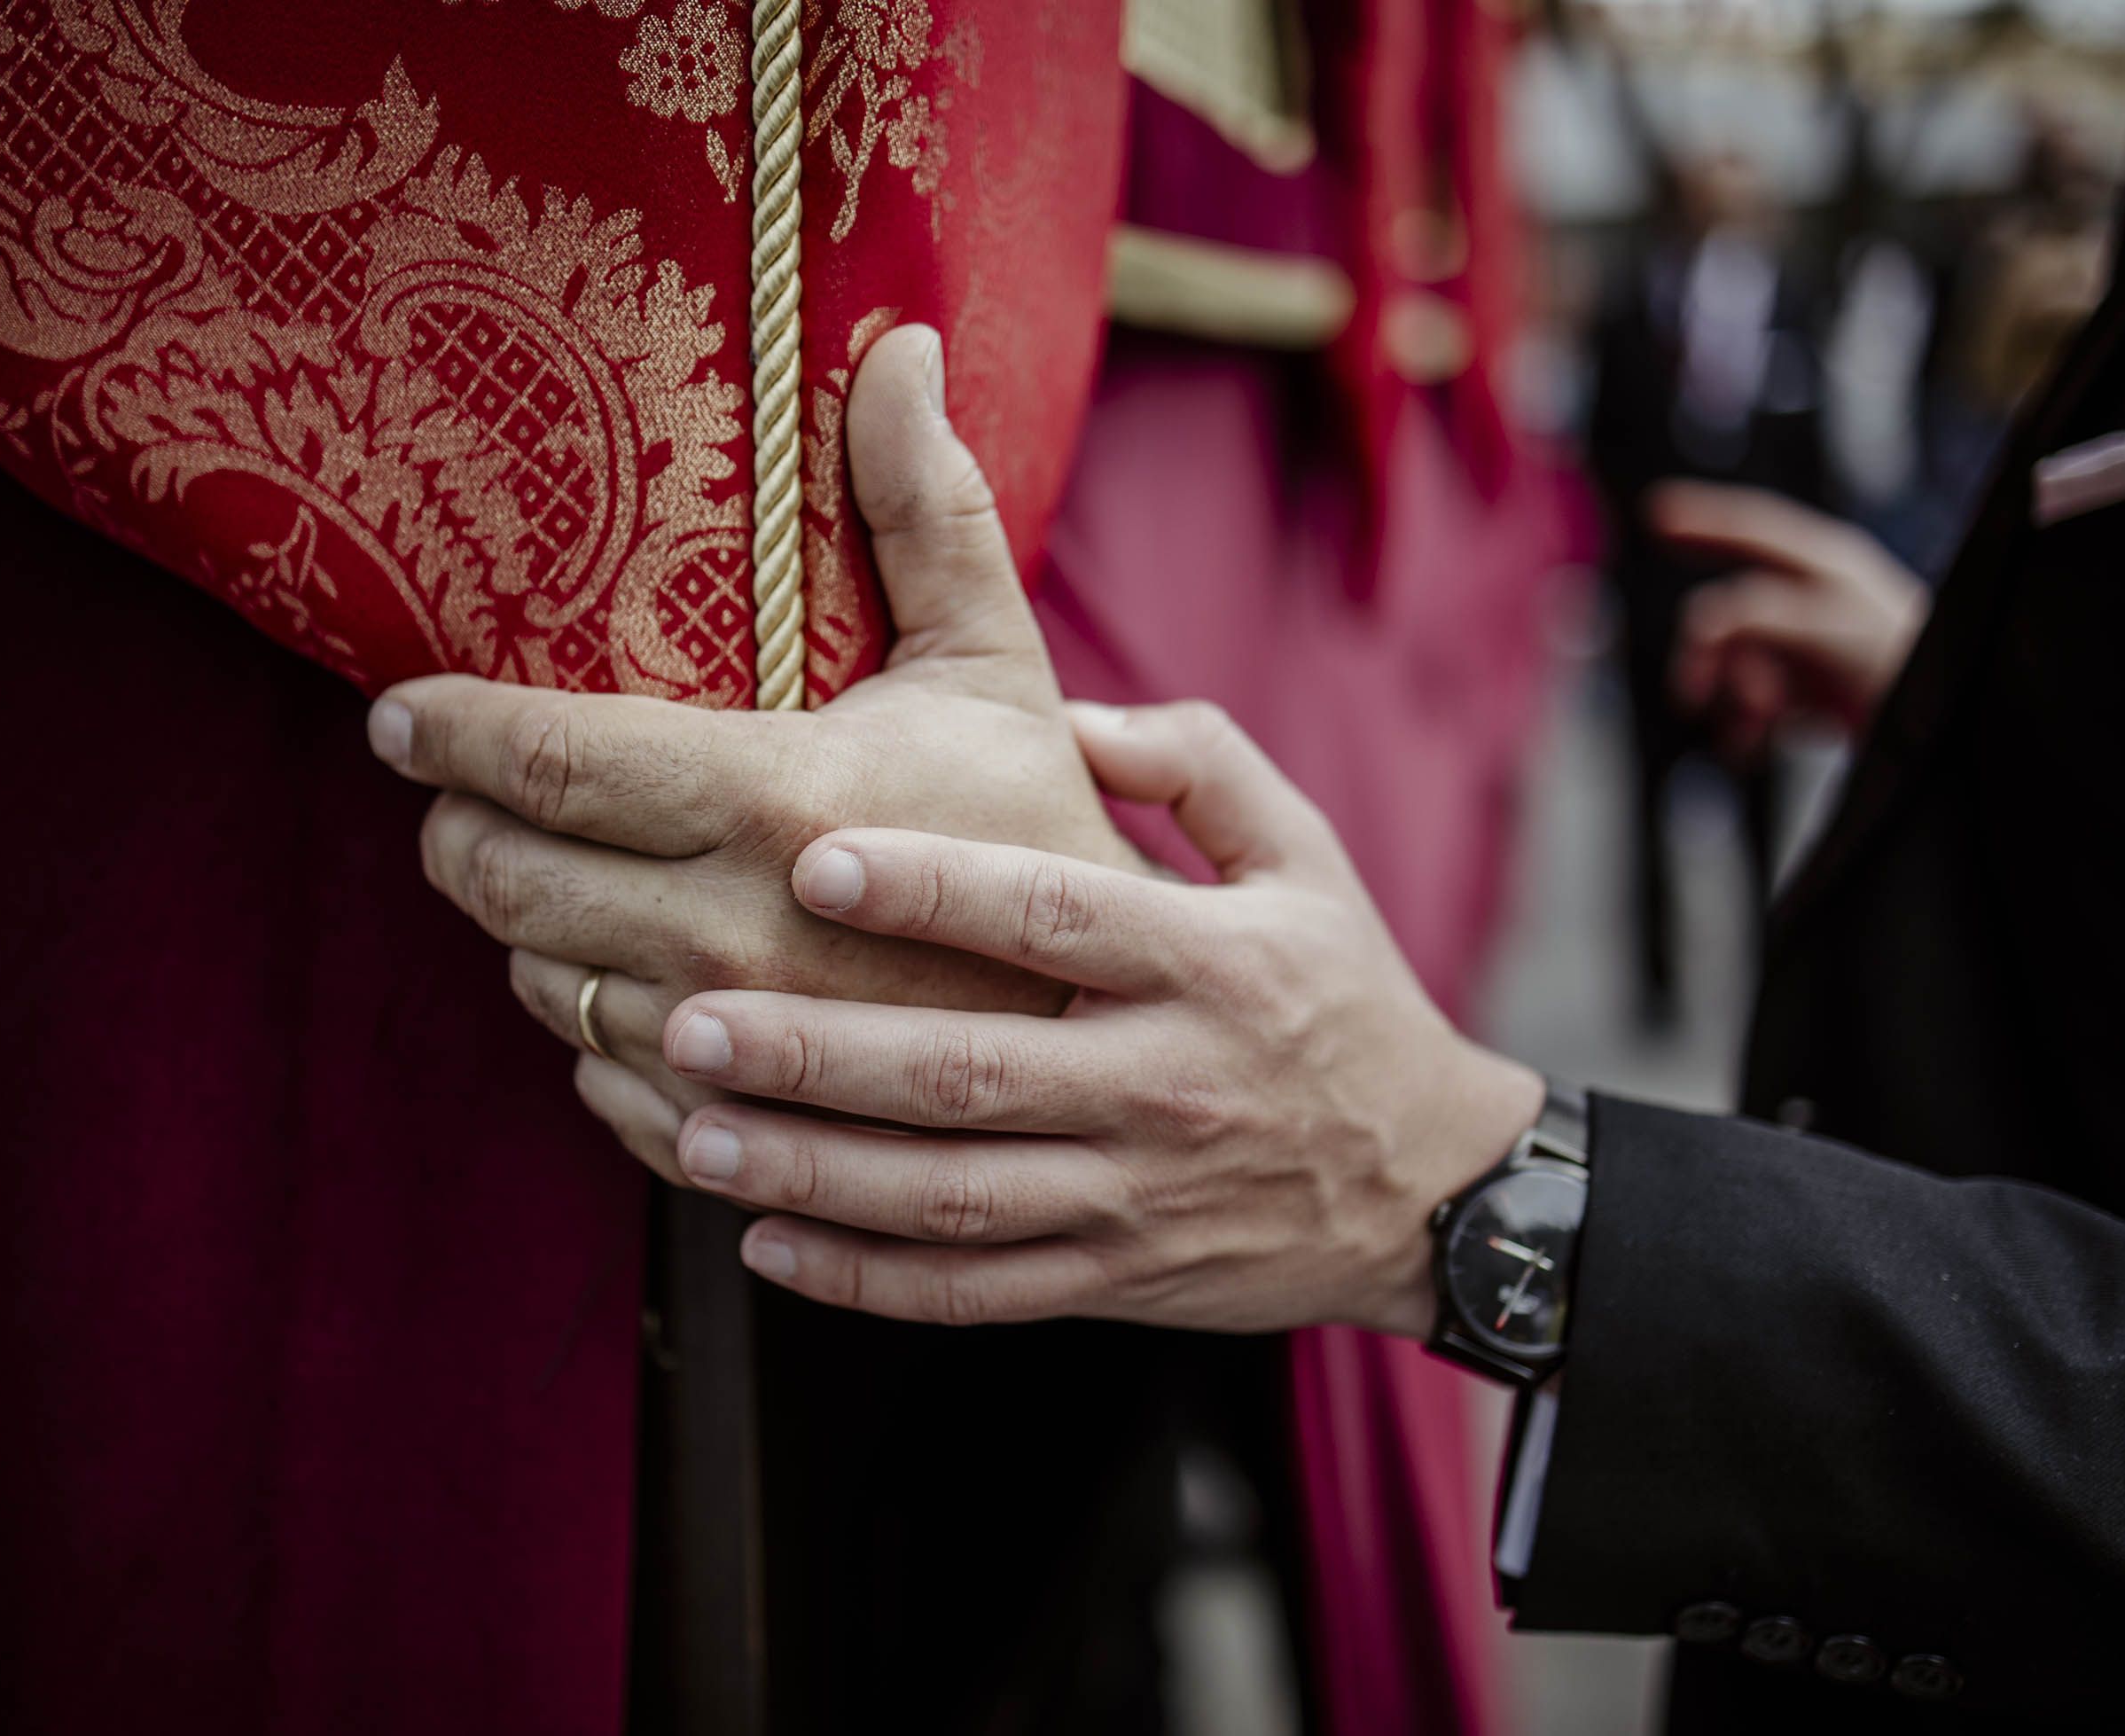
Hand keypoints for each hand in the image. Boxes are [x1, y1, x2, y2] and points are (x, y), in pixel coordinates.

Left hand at [365, 326, 1138, 1181]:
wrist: (1134, 1050)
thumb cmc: (1058, 839)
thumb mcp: (1002, 670)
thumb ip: (930, 514)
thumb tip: (907, 349)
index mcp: (777, 804)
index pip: (547, 762)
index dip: (446, 732)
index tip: (398, 714)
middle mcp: (732, 937)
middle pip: (501, 879)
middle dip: (460, 828)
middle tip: (464, 792)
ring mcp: (731, 1055)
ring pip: (537, 986)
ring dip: (526, 932)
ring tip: (564, 882)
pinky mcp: (739, 1138)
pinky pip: (598, 1092)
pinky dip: (587, 1039)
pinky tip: (630, 991)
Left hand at [644, 700, 1548, 1337]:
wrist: (1430, 1188)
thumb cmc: (1345, 997)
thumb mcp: (1308, 857)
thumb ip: (1200, 765)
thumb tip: (1073, 715)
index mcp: (1207, 963)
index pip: (1052, 918)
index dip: (931, 890)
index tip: (812, 858)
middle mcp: (1164, 1083)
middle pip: (971, 1071)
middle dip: (821, 1050)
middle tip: (694, 1018)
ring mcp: (1134, 1196)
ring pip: (951, 1197)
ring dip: (815, 1170)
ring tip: (695, 1131)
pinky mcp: (1114, 1277)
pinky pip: (973, 1291)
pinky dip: (866, 1278)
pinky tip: (767, 1243)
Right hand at [1657, 481, 1930, 753]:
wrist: (1940, 726)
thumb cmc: (1901, 665)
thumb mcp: (1826, 625)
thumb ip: (1760, 613)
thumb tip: (1705, 619)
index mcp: (1824, 566)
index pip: (1752, 528)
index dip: (1701, 518)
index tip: (1654, 512)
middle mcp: (1814, 601)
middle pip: (1731, 611)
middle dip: (1709, 656)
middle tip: (1691, 695)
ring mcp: (1812, 648)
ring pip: (1738, 662)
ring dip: (1732, 699)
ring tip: (1751, 728)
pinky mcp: (1813, 694)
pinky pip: (1756, 702)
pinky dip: (1745, 725)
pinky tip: (1751, 745)